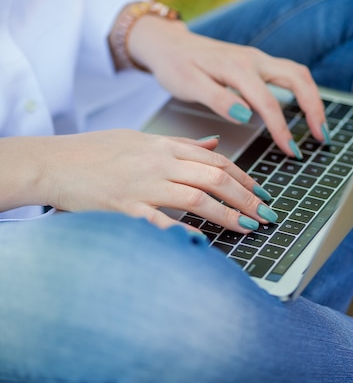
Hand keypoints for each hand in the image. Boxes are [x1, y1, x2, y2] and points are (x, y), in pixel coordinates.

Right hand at [39, 130, 275, 230]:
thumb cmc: (96, 152)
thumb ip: (181, 144)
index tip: (261, 193)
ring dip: (229, 214)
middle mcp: (159, 163)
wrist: (56, 162)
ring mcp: (143, 185)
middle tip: (267, 214)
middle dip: (248, 197)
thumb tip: (214, 144)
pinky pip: (162, 222)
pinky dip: (186, 232)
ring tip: (250, 227)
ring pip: (198, 197)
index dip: (244, 177)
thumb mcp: (141, 140)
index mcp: (164, 146)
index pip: (216, 160)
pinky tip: (206, 243)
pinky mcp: (126, 208)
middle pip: (215, 178)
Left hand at [127, 17, 327, 156]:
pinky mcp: (258, 62)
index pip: (268, 102)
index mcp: (237, 67)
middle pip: (297, 79)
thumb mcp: (189, 85)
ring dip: (313, 99)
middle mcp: (253, 59)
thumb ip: (218, 100)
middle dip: (314, 109)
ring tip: (319, 126)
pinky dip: (303, 91)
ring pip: (298, 74)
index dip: (282, 129)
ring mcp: (258, 58)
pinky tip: (305, 109)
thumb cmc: (176, 66)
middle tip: (321, 137)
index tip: (291, 151)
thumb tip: (245, 116)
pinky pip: (289, 74)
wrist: (169, 44)